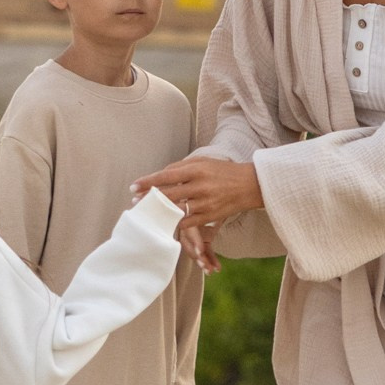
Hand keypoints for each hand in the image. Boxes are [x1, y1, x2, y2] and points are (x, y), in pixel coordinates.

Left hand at [133, 156, 264, 243]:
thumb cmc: (223, 171)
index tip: (134, 186)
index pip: (166, 176)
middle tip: (135, 201)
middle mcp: (199, 186)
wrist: (250, 185)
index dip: (148, 182)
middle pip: (168, 194)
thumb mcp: (202, 162)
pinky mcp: (209, 216)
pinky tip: (164, 222)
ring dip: (158, 212)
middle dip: (149, 198)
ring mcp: (205, 203)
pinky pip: (187, 222)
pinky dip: (174, 222)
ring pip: (175, 209)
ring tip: (146, 212)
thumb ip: (181, 167)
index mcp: (196, 169)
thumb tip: (160, 175)